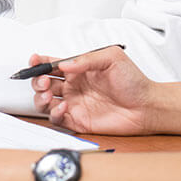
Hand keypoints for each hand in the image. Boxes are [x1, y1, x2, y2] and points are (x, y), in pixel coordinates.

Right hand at [33, 46, 156, 134]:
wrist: (146, 106)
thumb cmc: (133, 81)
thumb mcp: (112, 58)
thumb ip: (87, 59)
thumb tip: (64, 64)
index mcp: (79, 69)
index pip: (52, 64)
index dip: (40, 62)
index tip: (34, 60)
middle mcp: (73, 86)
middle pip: (43, 83)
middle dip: (37, 80)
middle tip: (43, 80)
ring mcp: (74, 104)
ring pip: (45, 101)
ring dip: (39, 97)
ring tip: (46, 93)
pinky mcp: (77, 121)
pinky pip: (57, 118)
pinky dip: (54, 113)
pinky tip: (64, 106)